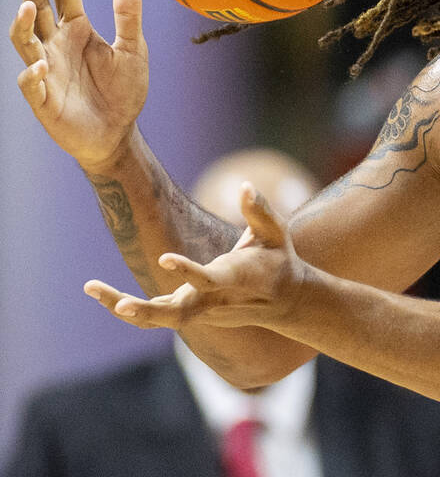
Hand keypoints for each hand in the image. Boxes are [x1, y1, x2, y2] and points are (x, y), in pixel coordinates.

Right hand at [10, 0, 148, 169]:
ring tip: (29, 6)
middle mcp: (55, 44)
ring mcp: (45, 70)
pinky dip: (32, 74)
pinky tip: (42, 66)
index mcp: (76, 29)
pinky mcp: (43, 99)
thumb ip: (128, 15)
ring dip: (23, 24)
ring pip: (24, 41)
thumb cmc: (123, 91)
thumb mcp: (133, 50)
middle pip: (37, 7)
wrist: (118, 134)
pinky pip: (30, 84)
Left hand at [84, 183, 310, 330]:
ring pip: (158, 317)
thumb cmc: (279, 259)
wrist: (284, 300)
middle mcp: (215, 300)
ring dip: (123, 306)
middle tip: (118, 304)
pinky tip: (103, 293)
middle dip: (146, 310)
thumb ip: (259, 211)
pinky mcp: (190, 310)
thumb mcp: (276, 232)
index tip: (163, 259)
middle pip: (177, 314)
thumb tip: (245, 185)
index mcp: (235, 279)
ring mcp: (201, 309)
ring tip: (91, 287)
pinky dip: (128, 307)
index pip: (208, 280)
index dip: (186, 272)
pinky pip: (154, 315)